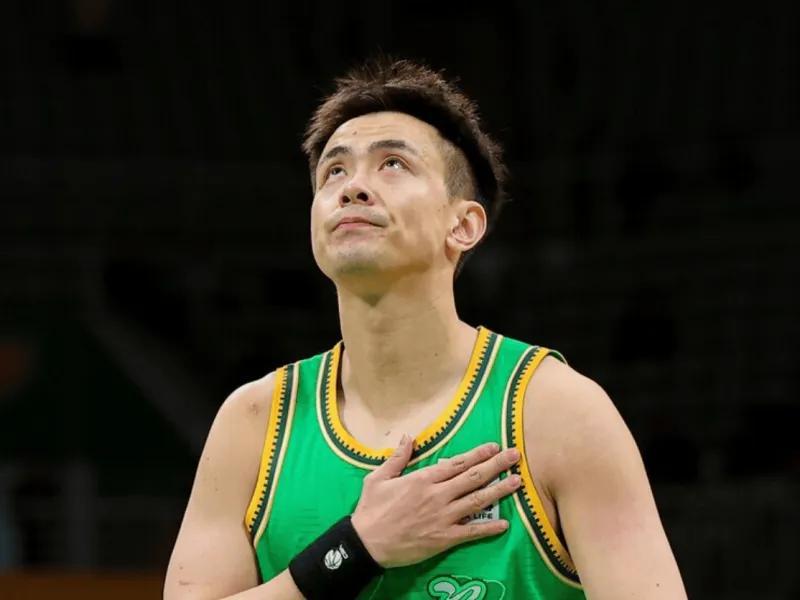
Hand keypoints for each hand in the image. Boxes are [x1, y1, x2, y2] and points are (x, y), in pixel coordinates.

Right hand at [351, 436, 521, 567]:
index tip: (493, 446)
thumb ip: (397, 458)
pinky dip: (488, 528)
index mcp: (423, 479)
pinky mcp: (444, 538)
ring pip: (477, 501)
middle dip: (496, 465)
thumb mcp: (378, 478)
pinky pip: (471, 531)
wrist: (366, 544)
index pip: (457, 463)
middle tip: (515, 456)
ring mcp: (443, 517)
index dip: (478, 454)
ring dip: (499, 490)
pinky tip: (504, 524)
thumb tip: (409, 437)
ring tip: (517, 482)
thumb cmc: (371, 510)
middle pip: (473, 477)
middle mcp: (437, 495)